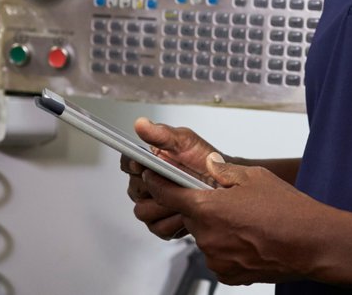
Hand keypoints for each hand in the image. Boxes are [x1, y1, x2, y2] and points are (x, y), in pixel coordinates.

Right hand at [120, 119, 219, 240]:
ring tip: (185, 198)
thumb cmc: (203, 160)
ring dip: (165, 205)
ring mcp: (152, 205)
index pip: (127, 162)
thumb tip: (141, 124)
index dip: (134, 164)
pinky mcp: (161, 224)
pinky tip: (187, 212)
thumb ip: (162, 134)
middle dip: (155, 187)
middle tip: (175, 181)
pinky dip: (174, 221)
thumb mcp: (185, 141)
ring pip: (144, 211)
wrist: (224, 183)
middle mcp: (145, 184)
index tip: (144, 164)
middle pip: (134, 190)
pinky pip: (158, 228)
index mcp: (147, 162)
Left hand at [143, 153, 329, 285]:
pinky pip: (217, 255)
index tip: (154, 177)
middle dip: (203, 207)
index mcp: (207, 208)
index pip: (167, 194)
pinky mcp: (227, 275)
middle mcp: (206, 237)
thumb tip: (208, 166)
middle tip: (228, 201)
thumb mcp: (254, 177)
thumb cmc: (288, 211)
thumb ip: (224, 171)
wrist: (312, 244)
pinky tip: (249, 238)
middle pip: (190, 216)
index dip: (158, 183)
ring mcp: (216, 259)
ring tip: (246, 222)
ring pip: (205, 236)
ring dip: (217, 228)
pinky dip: (227, 246)